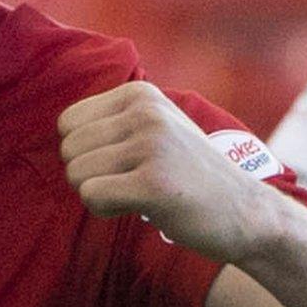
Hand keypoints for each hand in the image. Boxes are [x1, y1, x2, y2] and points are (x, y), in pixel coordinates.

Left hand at [57, 82, 277, 263]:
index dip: (86, 151)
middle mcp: (145, 112)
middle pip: (68, 149)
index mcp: (140, 94)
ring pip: (76, 174)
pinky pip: (91, 196)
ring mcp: (151, 145)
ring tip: (139, 193)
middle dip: (88, 174)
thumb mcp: (156, 128)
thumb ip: (113, 121)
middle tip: (130, 182)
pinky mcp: (154, 183)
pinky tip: (142, 207)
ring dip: (99, 194)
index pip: (67, 123)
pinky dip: (107, 210)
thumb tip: (58, 127)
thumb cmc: (190, 175)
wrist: (247, 212)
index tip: (123, 162)